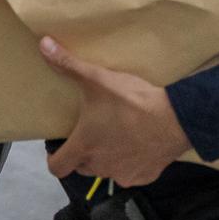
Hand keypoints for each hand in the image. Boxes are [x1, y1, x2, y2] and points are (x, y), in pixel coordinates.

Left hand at [41, 36, 193, 187]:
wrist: (175, 119)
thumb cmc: (131, 102)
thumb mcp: (97, 79)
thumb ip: (68, 64)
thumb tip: (43, 43)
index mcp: (84, 147)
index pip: (57, 167)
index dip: (54, 158)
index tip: (58, 146)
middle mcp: (100, 167)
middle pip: (82, 167)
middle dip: (82, 153)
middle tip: (91, 132)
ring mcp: (124, 175)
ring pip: (106, 170)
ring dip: (106, 158)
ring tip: (116, 135)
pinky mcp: (145, 176)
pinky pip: (131, 173)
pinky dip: (131, 162)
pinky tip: (138, 143)